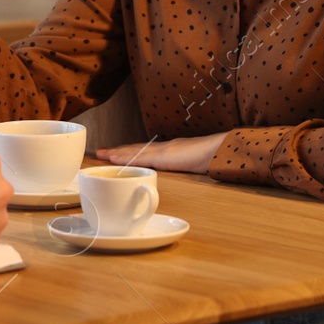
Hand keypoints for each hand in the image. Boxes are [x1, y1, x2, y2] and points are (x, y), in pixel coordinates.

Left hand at [97, 134, 226, 173]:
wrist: (223, 150)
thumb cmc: (214, 159)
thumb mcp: (196, 164)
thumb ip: (187, 167)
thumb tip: (182, 176)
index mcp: (172, 150)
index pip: (147, 151)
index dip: (131, 152)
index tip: (117, 153)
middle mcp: (165, 147)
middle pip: (137, 148)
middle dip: (118, 151)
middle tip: (100, 152)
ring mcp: (164, 150)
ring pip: (135, 151)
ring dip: (117, 153)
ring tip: (101, 154)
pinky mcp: (164, 155)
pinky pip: (139, 157)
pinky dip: (125, 157)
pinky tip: (114, 159)